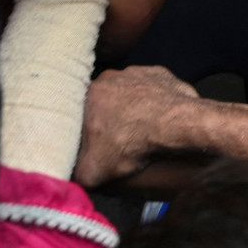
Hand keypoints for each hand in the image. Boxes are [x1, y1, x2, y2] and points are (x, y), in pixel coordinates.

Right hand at [74, 65, 200, 183]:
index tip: (97, 142)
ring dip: (133, 108)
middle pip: (105, 100)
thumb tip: (72, 175)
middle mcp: (111, 77)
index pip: (81, 111)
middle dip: (110, 117)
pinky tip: (159, 118)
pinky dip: (154, 101)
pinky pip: (153, 88)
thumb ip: (75, 172)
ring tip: (141, 129)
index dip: (89, 129)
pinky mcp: (161, 74)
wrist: (175, 125)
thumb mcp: (92, 171)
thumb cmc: (131, 144)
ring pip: (129, 92)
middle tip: (119, 138)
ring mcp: (138, 72)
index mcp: (90, 93)